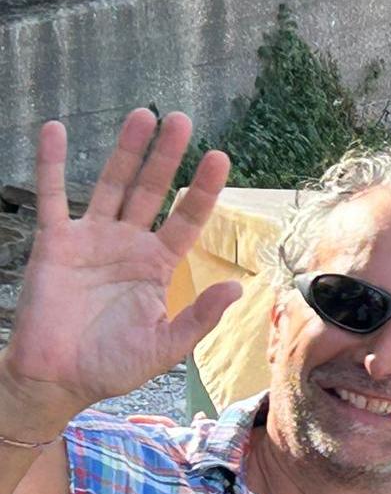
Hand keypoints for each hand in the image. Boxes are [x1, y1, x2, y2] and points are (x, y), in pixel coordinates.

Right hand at [0, 110, 241, 430]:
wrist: (58, 379)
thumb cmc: (112, 365)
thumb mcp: (166, 346)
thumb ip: (199, 316)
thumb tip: (238, 287)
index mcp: (157, 265)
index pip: (186, 218)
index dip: (203, 189)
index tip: (219, 157)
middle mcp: (127, 244)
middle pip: (151, 190)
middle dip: (167, 156)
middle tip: (182, 119)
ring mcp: (91, 239)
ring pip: (112, 184)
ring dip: (126, 150)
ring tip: (144, 114)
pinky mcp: (55, 243)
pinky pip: (52, 197)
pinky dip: (50, 164)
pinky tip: (54, 130)